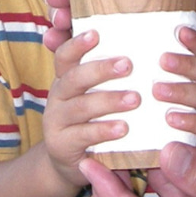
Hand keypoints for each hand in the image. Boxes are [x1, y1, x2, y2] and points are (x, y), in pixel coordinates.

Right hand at [42, 29, 140, 185]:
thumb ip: (107, 74)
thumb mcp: (93, 94)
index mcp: (66, 78)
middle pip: (74, 77)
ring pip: (80, 106)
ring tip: (135, 98)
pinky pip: (82, 135)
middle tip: (128, 64)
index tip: (96, 33)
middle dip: (100, 69)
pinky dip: (103, 130)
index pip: (65, 55)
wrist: (71, 163)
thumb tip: (138, 49)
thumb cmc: (92, 118)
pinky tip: (124, 128)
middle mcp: (58, 95)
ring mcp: (56, 120)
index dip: (77, 44)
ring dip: (109, 101)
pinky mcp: (61, 145)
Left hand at [155, 26, 195, 159]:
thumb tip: (142, 38)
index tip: (180, 31)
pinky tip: (171, 119)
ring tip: (158, 90)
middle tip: (163, 60)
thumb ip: (162, 68)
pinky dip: (190, 122)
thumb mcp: (169, 89)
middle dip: (188, 64)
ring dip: (183, 91)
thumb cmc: (175, 113)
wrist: (193, 157)